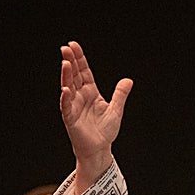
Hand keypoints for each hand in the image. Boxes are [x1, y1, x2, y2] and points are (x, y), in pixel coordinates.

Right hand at [59, 40, 132, 187]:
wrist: (100, 149)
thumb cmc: (105, 130)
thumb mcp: (116, 110)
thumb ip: (120, 94)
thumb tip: (128, 80)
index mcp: (91, 92)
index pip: (84, 71)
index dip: (79, 59)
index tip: (74, 45)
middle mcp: (80, 96)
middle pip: (74, 76)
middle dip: (70, 62)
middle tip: (66, 48)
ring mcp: (74, 106)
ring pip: (68, 87)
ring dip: (66, 76)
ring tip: (65, 63)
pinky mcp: (70, 119)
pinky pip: (67, 107)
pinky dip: (66, 99)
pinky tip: (65, 90)